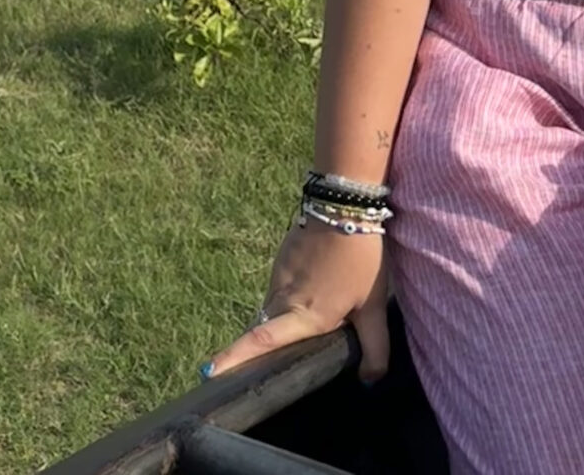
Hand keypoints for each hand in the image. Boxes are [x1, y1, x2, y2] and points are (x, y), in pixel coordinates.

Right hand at [203, 222, 388, 381]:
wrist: (342, 205)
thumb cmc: (358, 257)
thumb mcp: (374, 306)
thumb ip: (375, 348)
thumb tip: (369, 380)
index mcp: (305, 316)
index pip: (262, 342)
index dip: (234, 358)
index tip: (208, 371)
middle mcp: (283, 300)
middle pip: (259, 331)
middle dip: (249, 354)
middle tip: (244, 371)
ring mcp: (277, 278)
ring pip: (268, 313)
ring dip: (271, 328)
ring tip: (289, 338)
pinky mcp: (280, 262)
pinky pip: (275, 294)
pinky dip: (282, 307)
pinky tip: (305, 302)